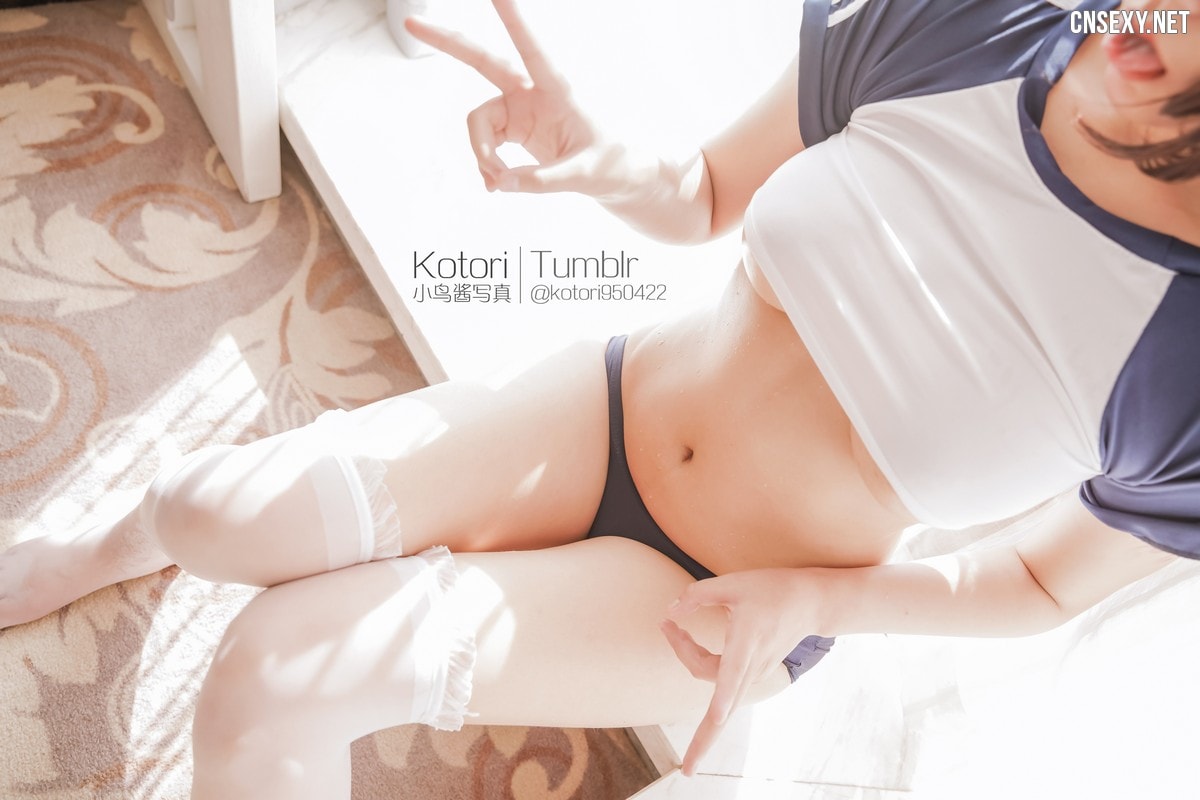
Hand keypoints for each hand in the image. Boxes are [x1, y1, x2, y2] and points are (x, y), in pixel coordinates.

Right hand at [405, 0, 618, 195]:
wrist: (613, 175)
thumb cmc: (609, 165)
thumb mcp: (582, 176)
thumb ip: (541, 181)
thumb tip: (501, 183)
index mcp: (558, 89)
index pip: (532, 48)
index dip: (513, 20)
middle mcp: (533, 92)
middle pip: (484, 61)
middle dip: (449, 43)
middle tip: (411, 21)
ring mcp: (519, 108)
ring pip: (479, 122)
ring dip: (481, 154)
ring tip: (497, 183)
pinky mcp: (513, 127)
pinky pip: (485, 143)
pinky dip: (486, 165)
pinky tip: (497, 183)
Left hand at [661, 568, 824, 776]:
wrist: (811, 603)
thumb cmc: (773, 589)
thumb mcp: (734, 583)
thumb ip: (698, 595)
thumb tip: (671, 611)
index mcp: (746, 644)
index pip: (731, 678)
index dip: (722, 701)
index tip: (715, 718)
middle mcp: (751, 667)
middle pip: (723, 712)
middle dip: (705, 744)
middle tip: (685, 771)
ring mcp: (754, 674)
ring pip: (718, 696)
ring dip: (691, 674)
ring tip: (671, 632)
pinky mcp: (753, 673)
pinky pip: (722, 684)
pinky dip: (701, 669)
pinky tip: (687, 644)